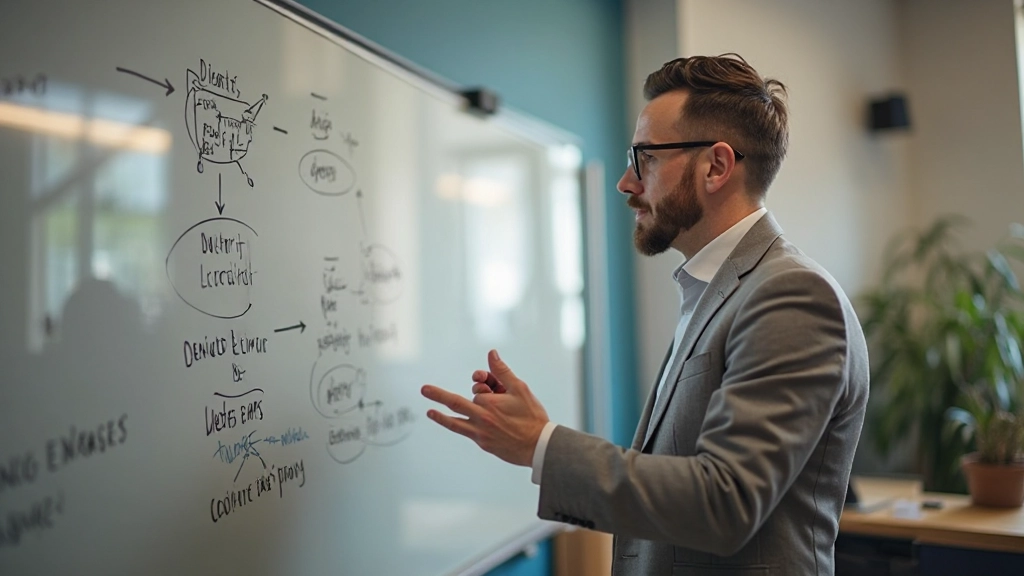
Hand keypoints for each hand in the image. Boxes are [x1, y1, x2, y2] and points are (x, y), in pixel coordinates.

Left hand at [421, 349, 548, 466]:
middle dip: (438, 395)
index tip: (491, 384)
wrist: (538, 446)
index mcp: (490, 402)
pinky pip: (463, 432)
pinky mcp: (482, 443)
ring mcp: (480, 432)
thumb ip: (502, 372)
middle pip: (455, 403)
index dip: (483, 383)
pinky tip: (444, 421)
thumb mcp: (519, 389)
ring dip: (440, 416)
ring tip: (429, 412)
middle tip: (424, 389)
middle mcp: (482, 417)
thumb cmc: (531, 416)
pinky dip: (452, 425)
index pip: (479, 389)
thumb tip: (491, 353)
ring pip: (455, 422)